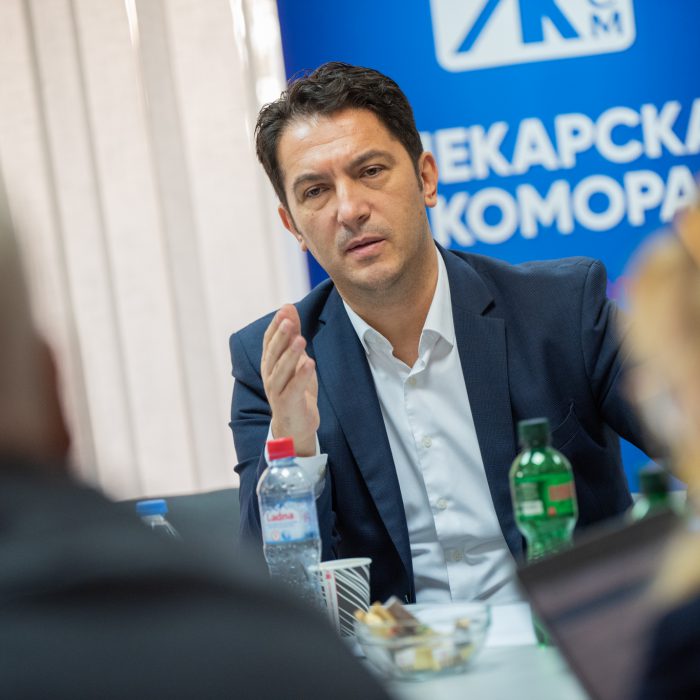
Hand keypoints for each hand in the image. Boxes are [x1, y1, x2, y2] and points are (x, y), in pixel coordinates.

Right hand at [261, 304, 318, 455]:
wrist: (295, 426)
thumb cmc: (295, 390)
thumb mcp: (296, 360)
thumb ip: (293, 337)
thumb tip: (290, 310)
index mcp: (270, 364)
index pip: (269, 341)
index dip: (276, 325)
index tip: (286, 309)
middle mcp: (269, 375)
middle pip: (273, 353)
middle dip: (281, 336)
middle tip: (288, 320)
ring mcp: (276, 390)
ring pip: (281, 370)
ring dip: (290, 354)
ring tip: (300, 339)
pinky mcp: (287, 403)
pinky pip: (294, 388)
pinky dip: (301, 375)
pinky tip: (310, 363)